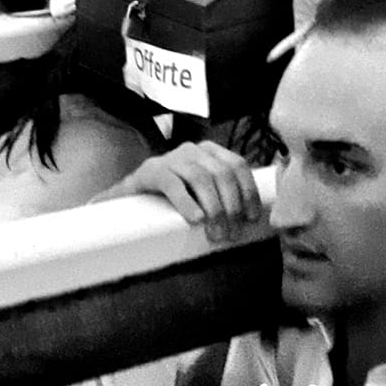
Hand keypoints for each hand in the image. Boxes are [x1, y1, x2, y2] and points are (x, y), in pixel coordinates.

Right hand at [97, 141, 262, 243]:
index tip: (251, 218)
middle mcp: (194, 150)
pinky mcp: (152, 171)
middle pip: (222, 174)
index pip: (238, 165)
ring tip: (215, 233)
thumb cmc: (174, 197)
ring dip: (213, 209)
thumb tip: (254, 219)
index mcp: (210, 152)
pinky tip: (195, 219)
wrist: (131, 195)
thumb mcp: (202, 192)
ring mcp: (172, 158)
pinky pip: (172, 184)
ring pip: (201, 179)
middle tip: (230, 235)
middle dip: (231, 207)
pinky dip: (187, 202)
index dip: (248, 191)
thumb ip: (223, 195)